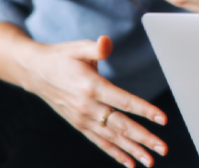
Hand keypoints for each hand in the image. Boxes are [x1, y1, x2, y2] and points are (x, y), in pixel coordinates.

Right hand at [18, 35, 168, 167]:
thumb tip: (107, 42)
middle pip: (121, 125)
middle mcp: (88, 106)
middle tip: (163, 148)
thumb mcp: (78, 47)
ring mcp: (83, 118)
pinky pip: (100, 141)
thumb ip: (96, 47)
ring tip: (150, 161)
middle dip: (143, 138)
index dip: (145, 110)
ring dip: (133, 150)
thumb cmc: (61, 57)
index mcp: (91, 86)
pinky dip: (115, 153)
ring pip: (112, 137)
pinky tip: (129, 163)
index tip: (162, 119)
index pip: (123, 101)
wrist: (35, 72)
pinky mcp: (79, 124)